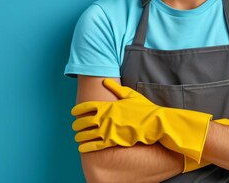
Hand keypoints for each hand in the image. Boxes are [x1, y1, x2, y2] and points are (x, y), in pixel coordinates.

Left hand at [71, 79, 211, 162]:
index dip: (77, 110)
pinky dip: (85, 147)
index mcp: (108, 105)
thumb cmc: (145, 109)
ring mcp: (107, 130)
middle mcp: (105, 117)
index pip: (85, 106)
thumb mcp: (131, 95)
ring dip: (79, 136)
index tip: (73, 112)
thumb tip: (105, 81)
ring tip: (78, 138)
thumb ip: (116, 88)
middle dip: (76, 125)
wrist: (155, 123)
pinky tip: (82, 147)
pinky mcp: (112, 141)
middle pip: (83, 121)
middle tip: (75, 126)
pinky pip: (93, 145)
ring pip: (86, 135)